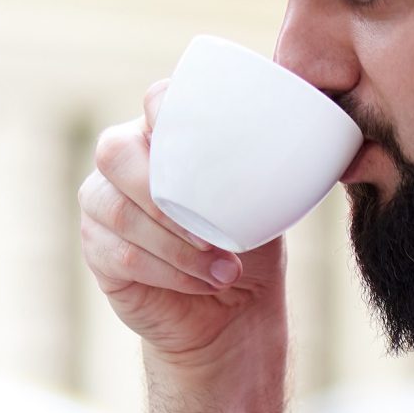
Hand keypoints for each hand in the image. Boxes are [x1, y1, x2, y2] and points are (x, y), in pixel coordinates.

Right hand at [77, 80, 287, 362]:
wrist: (232, 311)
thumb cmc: (250, 245)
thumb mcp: (269, 200)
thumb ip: (275, 165)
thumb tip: (315, 135)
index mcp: (167, 134)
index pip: (156, 101)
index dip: (165, 110)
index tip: (196, 135)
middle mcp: (125, 162)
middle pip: (115, 152)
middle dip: (161, 192)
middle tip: (212, 234)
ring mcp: (103, 205)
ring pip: (119, 211)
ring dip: (175, 246)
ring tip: (222, 269)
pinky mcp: (97, 250)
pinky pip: (121, 255)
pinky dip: (167, 272)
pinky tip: (203, 283)